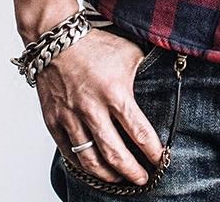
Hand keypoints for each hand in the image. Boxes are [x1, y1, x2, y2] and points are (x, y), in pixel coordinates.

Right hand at [36, 29, 163, 185]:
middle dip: (132, 171)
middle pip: (115, 154)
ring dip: (108, 174)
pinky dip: (82, 166)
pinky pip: (68, 152)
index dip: (152, 150)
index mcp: (116, 93)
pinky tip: (94, 168)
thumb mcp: (130, 53)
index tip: (161, 159)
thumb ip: (146, 72)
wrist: (57, 42)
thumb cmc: (96, 46)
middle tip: (143, 179)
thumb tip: (165, 81)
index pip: (139, 132)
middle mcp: (92, 110)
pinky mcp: (54, 121)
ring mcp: (71, 118)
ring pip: (90, 160)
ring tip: (120, 178)